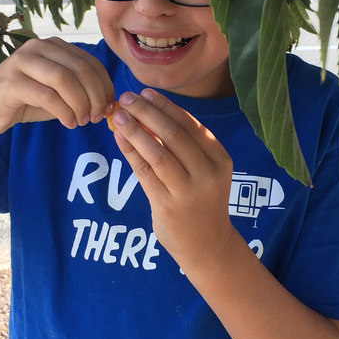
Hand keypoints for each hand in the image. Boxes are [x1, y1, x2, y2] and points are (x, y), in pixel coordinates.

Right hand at [0, 38, 114, 134]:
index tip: (108, 107)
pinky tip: (68, 123)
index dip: (104, 85)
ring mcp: (22, 61)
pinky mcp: (10, 81)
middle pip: (80, 68)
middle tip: (97, 116)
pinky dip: (64, 111)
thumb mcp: (58, 94)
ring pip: (65, 79)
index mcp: (53, 46)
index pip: (90, 61)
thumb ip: (80, 92)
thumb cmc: (24, 101)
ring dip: (80, 104)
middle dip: (95, 96)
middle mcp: (38, 47)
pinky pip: (47, 95)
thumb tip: (109, 103)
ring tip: (81, 120)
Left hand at [109, 89, 234, 270]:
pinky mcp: (167, 204)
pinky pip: (144, 171)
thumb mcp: (206, 171)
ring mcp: (187, 190)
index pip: (190, 124)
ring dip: (135, 130)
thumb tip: (150, 112)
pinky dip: (130, 151)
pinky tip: (119, 138)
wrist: (207, 245)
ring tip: (117, 115)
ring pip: (157, 152)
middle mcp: (207, 173)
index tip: (147, 92)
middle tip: (127, 98)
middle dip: (147, 112)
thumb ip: (185, 146)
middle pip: (173, 134)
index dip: (166, 106)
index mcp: (220, 158)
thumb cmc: (202, 201)